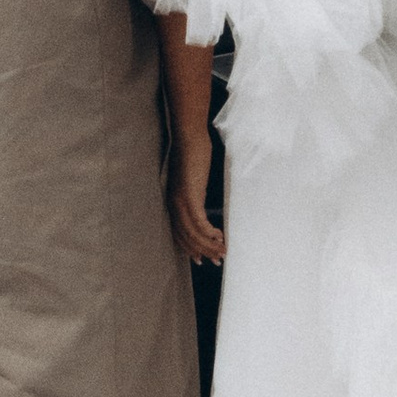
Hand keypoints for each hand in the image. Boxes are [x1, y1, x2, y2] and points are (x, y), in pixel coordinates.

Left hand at [170, 140, 224, 266]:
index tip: (203, 258)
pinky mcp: (189, 196)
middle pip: (186, 238)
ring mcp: (180, 202)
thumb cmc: (192, 154)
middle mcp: (173, 205)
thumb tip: (203, 204)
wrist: (188, 136)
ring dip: (209, 245)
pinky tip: (220, 236)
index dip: (191, 249)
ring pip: (193, 234)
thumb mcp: (193, 180)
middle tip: (218, 260)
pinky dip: (209, 233)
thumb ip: (195, 193)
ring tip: (223, 251)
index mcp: (173, 202)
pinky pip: (199, 223)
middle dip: (203, 252)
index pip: (179, 234)